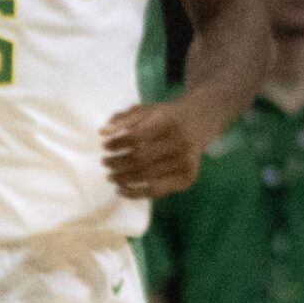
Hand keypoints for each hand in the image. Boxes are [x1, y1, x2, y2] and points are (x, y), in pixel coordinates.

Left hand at [101, 98, 215, 200]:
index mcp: (168, 122)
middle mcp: (180, 142)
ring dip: (123, 179)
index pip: (136, 137)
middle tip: (105, 163)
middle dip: (117, 163)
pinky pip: (158, 190)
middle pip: (140, 158)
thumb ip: (124, 118)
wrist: (201, 120)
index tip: (105, 146)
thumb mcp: (148, 110)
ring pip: (147, 176)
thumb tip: (102, 132)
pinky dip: (136, 193)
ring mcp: (186, 161)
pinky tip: (122, 190)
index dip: (117, 144)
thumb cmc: (167, 117)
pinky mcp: (188, 177)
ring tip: (111, 177)